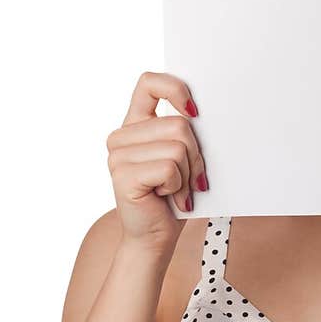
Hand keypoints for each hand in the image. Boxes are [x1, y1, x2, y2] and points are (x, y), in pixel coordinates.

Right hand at [106, 71, 207, 251]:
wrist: (155, 238)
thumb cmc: (173, 198)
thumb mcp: (183, 158)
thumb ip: (185, 133)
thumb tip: (202, 114)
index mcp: (135, 125)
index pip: (149, 83)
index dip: (175, 88)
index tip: (195, 111)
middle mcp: (122, 137)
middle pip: (179, 124)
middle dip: (196, 156)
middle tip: (192, 179)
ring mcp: (118, 156)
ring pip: (177, 147)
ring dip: (188, 175)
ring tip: (179, 191)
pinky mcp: (123, 175)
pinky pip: (169, 168)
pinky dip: (179, 188)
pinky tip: (171, 199)